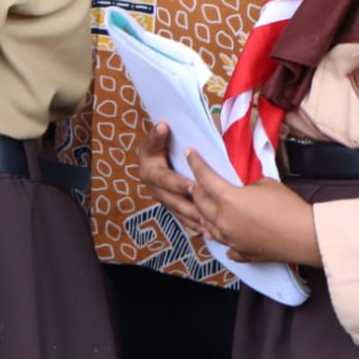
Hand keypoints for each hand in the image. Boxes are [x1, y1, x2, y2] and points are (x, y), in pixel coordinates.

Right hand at [135, 123, 202, 237]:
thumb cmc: (159, 144)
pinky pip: (183, 218)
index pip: (164, 179)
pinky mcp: (171, 206)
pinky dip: (194, 226)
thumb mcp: (156, 137)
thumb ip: (158, 134)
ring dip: (193, 220)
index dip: (177, 183)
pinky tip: (207, 233)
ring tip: (209, 227)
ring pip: (178, 212)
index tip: (192, 186)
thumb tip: (162, 125)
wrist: (154, 156)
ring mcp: (163, 198)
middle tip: (206, 213)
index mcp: (149, 170)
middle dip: (189, 207)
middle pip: (172, 200)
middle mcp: (154, 187)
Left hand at [185, 149, 321, 265]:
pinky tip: (223, 235)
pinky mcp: (241, 252)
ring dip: (204, 213)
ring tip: (205, 206)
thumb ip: (246, 185)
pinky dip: (221, 237)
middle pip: (199, 202)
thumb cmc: (288, 206)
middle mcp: (223, 220)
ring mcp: (230, 239)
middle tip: (198, 181)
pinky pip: (225, 244)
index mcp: (227, 199)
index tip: (189, 153)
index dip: (195, 163)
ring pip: (206, 224)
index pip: (204, 177)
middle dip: (196, 189)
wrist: (307, 236)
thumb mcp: (265, 184)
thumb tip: (242, 190)